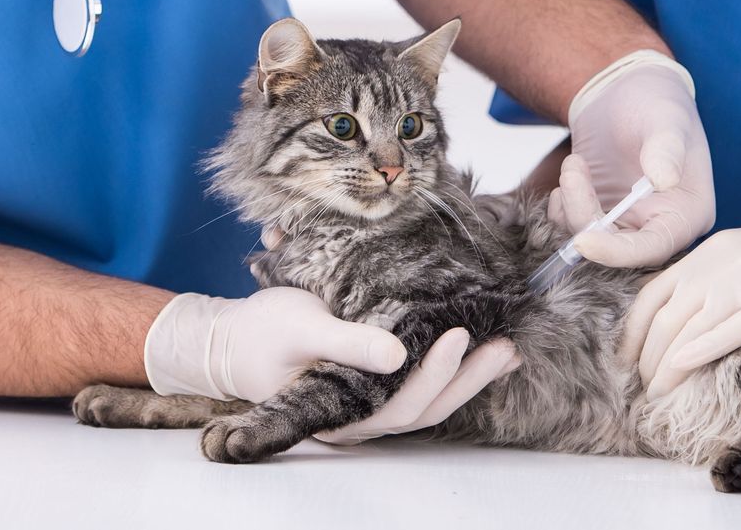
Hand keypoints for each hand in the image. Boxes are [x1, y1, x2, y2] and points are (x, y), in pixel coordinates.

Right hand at [144, 286, 517, 439]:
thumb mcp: (301, 327)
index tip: (457, 335)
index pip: (400, 403)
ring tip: (506, 350)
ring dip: (469, 377)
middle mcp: (362, 413)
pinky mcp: (375, 381)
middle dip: (467, 378)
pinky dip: (453, 368)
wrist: (235, 341)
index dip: (434, 375)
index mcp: (341, 409)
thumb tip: (396, 354)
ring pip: (428, 399)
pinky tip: (480, 346)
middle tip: (503, 345)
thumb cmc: (263, 334)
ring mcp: (370, 400)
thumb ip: (346, 342)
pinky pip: (420, 382)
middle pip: (425, 407)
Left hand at [549, 51, 713, 266]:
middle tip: (572, 173)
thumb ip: (666, 147)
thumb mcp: (665, 118)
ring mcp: (629, 222)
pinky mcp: (603, 215)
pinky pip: (575, 228)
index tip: (583, 241)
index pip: (655, 248)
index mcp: (689, 212)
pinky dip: (563, 209)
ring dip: (571, 208)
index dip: (618, 253)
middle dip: (586, 219)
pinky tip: (570, 176)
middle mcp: (661, 225)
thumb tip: (664, 179)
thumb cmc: (655, 101)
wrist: (626, 91)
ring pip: (592, 240)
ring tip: (574, 163)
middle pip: (619, 249)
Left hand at [619, 209, 740, 398]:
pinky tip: (682, 371)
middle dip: (647, 359)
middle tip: (643, 390)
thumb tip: (683, 318)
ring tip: (660, 396)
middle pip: (665, 318)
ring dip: (666, 368)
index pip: (652, 294)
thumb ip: (714, 277)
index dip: (634, 332)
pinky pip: (725, 331)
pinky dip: (698, 353)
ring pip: (687, 330)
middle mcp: (719, 263)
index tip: (627, 361)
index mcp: (710, 250)